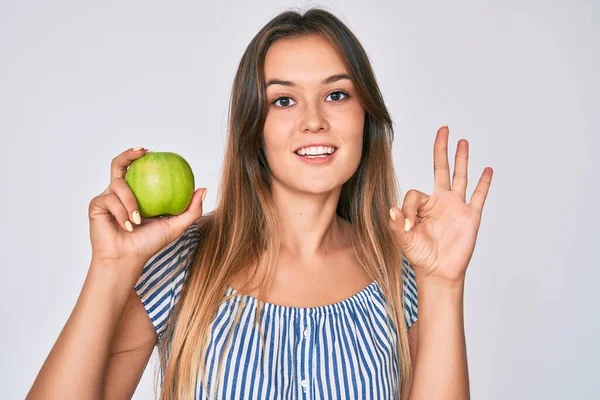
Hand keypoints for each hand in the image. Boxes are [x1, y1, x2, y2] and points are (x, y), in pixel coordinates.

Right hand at [88, 147, 205, 271]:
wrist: (127, 260)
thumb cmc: (149, 244)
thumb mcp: (176, 226)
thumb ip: (191, 209)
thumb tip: (203, 188)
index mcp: (136, 193)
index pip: (136, 169)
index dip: (140, 156)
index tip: (151, 151)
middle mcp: (120, 193)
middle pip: (119, 164)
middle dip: (128, 154)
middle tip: (142, 153)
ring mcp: (107, 198)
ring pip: (118, 185)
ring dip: (130, 202)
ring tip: (137, 220)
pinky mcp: (97, 206)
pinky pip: (109, 200)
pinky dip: (121, 212)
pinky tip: (128, 225)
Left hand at [389, 126, 492, 284]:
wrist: (438, 272)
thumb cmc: (420, 255)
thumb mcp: (403, 240)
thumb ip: (396, 224)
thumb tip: (391, 209)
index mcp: (422, 205)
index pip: (415, 193)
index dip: (407, 208)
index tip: (406, 226)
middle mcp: (440, 201)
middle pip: (440, 169)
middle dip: (441, 149)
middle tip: (443, 129)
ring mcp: (456, 207)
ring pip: (460, 177)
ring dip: (462, 159)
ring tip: (462, 141)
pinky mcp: (470, 216)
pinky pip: (478, 196)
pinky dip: (484, 183)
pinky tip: (487, 169)